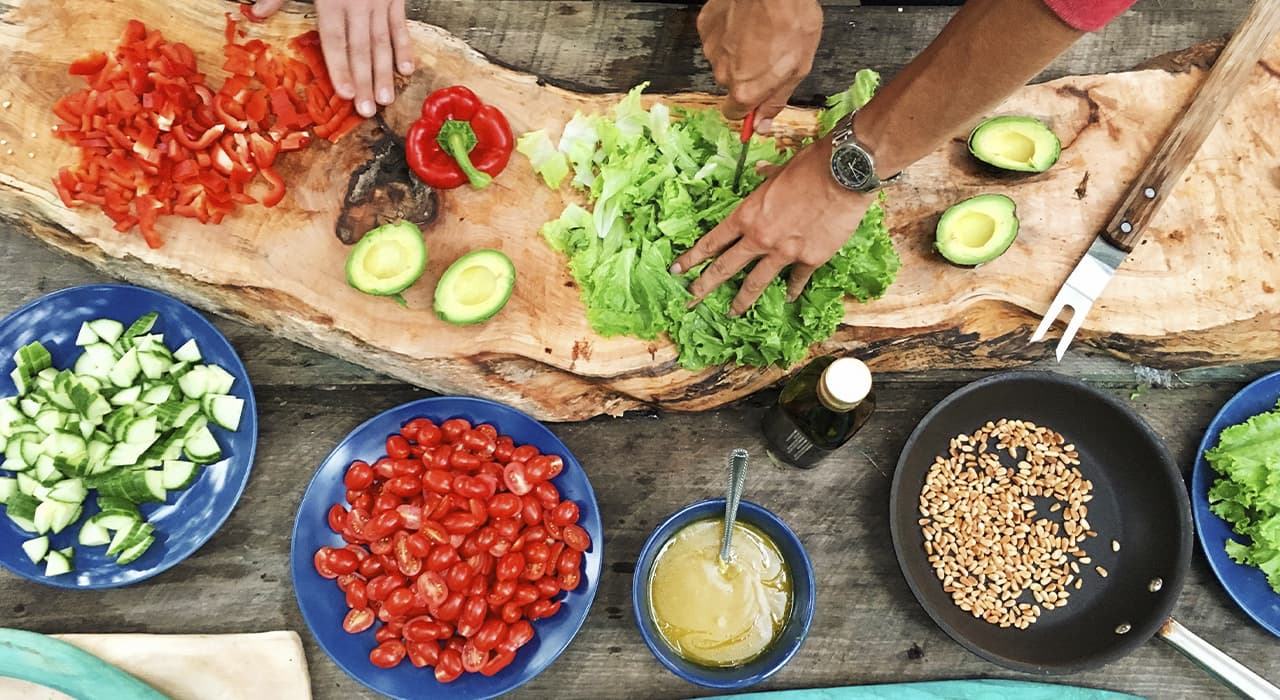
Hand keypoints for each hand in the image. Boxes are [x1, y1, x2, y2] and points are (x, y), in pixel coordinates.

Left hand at [249, 0, 414, 117]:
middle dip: (364, 81)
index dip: (339, 67)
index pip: (335, 40)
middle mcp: (357, 3)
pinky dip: (405, 47)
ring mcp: (379, 1)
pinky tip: (406, 70)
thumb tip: (255, 13)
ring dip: (385, 73)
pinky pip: (400, 26)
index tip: (343, 93)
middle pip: (361, 48)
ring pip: (382, 42)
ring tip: (385, 99)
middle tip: (367, 110)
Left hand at [670, 139, 872, 316]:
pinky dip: (792, 289)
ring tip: (732, 313)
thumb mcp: (780, 170)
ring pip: (755, 282)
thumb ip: (766, 178)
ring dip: (742, 300)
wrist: (844, 174)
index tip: (678, 270)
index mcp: (747, 215)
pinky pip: (796, 279)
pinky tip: (787, 297)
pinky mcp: (810, 259)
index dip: (692, 258)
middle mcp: (760, 238)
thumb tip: (760, 172)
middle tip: (692, 299)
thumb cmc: (810, 165)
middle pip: (725, 268)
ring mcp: (784, 252)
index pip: (712, 242)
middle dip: (705, 285)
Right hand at [696, 0, 822, 132]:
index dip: (748, 107)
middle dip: (747, 75)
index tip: (757, 100)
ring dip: (738, 52)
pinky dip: (730, 33)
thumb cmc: (790, 20)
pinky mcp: (706, 26)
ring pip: (724, 60)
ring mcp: (712, 49)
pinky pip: (717, 38)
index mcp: (745, 90)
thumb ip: (776, 101)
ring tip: (760, 34)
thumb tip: (762, 124)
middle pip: (732, 84)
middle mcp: (723, 73)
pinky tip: (747, 22)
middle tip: (769, 55)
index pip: (735, 114)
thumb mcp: (797, 69)